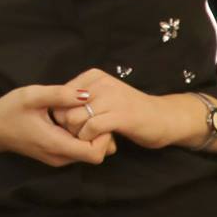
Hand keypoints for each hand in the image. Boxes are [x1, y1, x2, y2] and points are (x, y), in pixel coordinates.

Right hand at [0, 85, 109, 167]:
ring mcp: (58, 158)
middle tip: (93, 110)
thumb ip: (59, 94)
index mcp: (56, 145)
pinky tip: (74, 117)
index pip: (95, 153)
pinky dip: (83, 135)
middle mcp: (60, 157)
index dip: (103, 135)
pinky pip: (80, 149)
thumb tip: (87, 94)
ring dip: (92, 133)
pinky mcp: (57, 154)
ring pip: (90, 151)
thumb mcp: (31, 96)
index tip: (96, 115)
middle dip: (101, 133)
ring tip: (83, 111)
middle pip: (97, 153)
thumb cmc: (9, 111)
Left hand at [54, 68, 180, 149]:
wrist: (163, 118)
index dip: (62, 117)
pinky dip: (90, 139)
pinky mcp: (120, 115)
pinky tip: (101, 140)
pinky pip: (90, 128)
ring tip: (93, 138)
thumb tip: (54, 112)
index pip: (59, 97)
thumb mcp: (103, 97)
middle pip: (63, 109)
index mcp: (94, 76)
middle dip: (69, 128)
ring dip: (79, 136)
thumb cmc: (129, 111)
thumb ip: (81, 99)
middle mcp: (101, 83)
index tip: (76, 126)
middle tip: (84, 135)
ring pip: (74, 119)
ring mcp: (111, 97)